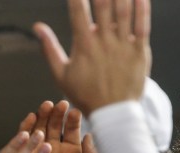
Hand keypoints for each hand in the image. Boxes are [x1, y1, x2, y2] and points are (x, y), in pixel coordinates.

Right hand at [0, 101, 99, 152]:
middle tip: (60, 104)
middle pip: (56, 125)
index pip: (72, 130)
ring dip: (43, 116)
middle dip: (57, 114)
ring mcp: (40, 149)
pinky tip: (31, 118)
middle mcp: (56, 147)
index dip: (73, 120)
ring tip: (46, 106)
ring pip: (41, 127)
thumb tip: (89, 136)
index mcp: (72, 151)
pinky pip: (25, 138)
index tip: (74, 111)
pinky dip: (27, 127)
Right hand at [34, 0, 150, 114]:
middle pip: (102, 5)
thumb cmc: (88, 96)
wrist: (114, 115)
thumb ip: (49, 48)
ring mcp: (123, 46)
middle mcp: (104, 42)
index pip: (77, 10)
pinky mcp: (140, 52)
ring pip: (124, 11)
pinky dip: (142, 8)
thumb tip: (37, 27)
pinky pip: (142, 26)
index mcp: (84, 45)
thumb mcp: (62, 74)